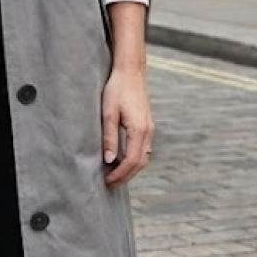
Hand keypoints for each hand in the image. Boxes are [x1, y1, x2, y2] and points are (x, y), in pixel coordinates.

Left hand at [102, 66, 153, 187]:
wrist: (131, 71)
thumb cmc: (117, 89)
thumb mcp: (108, 113)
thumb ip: (110, 137)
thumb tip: (109, 160)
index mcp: (139, 130)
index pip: (132, 161)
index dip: (120, 174)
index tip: (107, 181)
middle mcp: (148, 132)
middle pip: (140, 163)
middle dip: (126, 176)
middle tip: (109, 184)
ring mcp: (150, 128)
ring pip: (144, 157)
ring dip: (130, 169)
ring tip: (114, 175)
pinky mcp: (147, 125)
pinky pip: (143, 149)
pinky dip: (134, 159)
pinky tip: (121, 160)